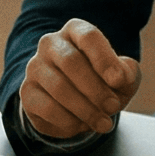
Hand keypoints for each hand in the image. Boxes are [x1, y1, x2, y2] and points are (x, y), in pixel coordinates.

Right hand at [20, 18, 139, 138]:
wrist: (74, 103)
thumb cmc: (100, 81)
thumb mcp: (122, 75)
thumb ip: (127, 72)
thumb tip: (123, 76)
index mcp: (75, 30)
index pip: (88, 37)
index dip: (105, 59)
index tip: (120, 80)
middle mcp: (50, 44)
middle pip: (71, 62)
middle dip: (96, 89)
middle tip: (113, 107)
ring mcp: (35, 67)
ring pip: (59, 87)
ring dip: (85, 109)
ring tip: (103, 122)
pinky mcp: (27, 92)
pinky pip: (47, 108)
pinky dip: (69, 121)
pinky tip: (81, 124)